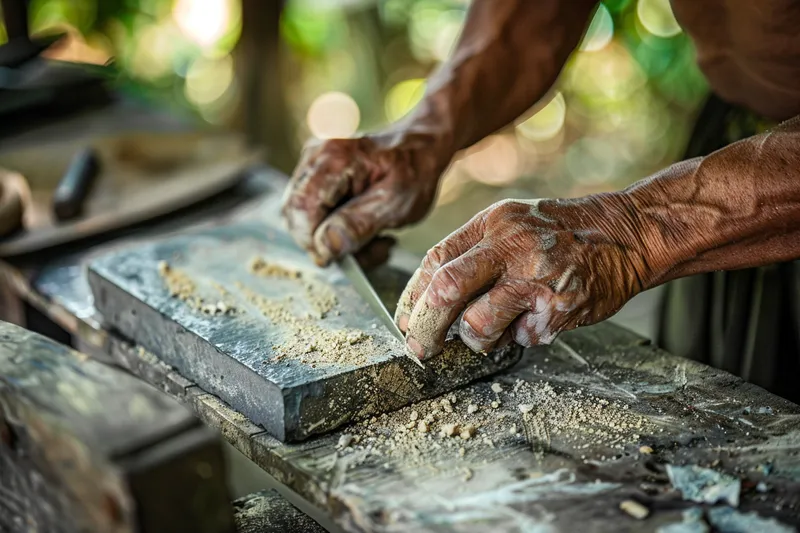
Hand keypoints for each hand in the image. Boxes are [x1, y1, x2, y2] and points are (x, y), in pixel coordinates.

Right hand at [281, 133, 446, 265]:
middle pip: (297, 217)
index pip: (300, 209)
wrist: (421, 149)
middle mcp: (314, 159)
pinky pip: (317, 217)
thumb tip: (325, 246)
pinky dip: (342, 233)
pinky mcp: (319, 181)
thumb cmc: (414, 170)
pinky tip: (369, 232)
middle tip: (370, 250)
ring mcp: (313, 169)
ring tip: (377, 241)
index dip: (314, 241)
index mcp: (333, 159)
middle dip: (330, 245)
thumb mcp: (395, 203)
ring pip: (306, 222)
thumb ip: (358, 224)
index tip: (342, 258)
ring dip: (341, 243)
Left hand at [395, 197, 651, 358]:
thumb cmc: (561, 234)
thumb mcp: (511, 224)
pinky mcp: (557, 307)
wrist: (625, 234)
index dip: (412, 297)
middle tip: (420, 348)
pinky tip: (534, 320)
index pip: (435, 261)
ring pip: (477, 325)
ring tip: (492, 333)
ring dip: (475, 341)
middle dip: (423, 328)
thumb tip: (430, 302)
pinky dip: (518, 339)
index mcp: (492, 224)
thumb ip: (473, 255)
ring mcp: (535, 277)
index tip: (406, 319)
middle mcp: (510, 245)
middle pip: (445, 290)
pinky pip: (518, 339)